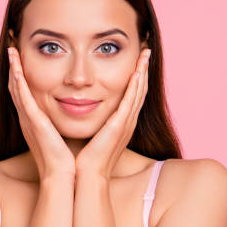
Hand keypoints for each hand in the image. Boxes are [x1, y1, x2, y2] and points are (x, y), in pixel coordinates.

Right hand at [7, 46, 75, 180]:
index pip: (25, 92)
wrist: (64, 176)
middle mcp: (28, 118)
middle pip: (16, 86)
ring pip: (16, 88)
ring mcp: (28, 120)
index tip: (21, 57)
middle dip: (12, 66)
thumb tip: (77, 110)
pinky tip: (16, 68)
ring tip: (11, 49)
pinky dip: (18, 82)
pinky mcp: (33, 123)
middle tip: (11, 47)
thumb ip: (62, 122)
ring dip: (12, 68)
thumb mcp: (62, 134)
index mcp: (35, 120)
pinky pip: (23, 98)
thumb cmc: (66, 159)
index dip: (20, 74)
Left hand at [75, 48, 150, 179]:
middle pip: (140, 90)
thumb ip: (91, 121)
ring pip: (138, 92)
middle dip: (143, 69)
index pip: (131, 95)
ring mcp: (125, 125)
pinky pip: (130, 102)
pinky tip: (137, 72)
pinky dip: (135, 86)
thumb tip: (80, 109)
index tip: (136, 60)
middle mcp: (127, 122)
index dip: (136, 77)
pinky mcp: (119, 127)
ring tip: (145, 53)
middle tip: (146, 50)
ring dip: (143, 71)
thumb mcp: (90, 135)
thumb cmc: (84, 159)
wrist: (84, 176)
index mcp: (120, 124)